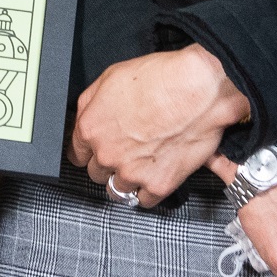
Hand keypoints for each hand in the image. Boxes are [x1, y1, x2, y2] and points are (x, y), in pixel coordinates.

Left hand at [69, 46, 245, 205]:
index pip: (77, 154)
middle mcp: (108, 154)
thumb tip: (86, 117)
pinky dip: (148, 190)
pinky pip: (144, 200)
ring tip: (140, 165)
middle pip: (96, 173)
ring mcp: (132, 172)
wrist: (199, 89)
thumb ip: (91, 103)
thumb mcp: (111, 76)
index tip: (96, 151)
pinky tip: (154, 174)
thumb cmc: (161, 78)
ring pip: (117, 190)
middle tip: (125, 150)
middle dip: (109, 163)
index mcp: (91, 128)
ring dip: (126, 179)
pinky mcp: (158, 184)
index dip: (88, 150)